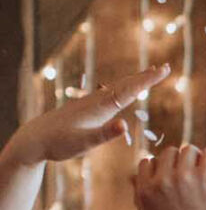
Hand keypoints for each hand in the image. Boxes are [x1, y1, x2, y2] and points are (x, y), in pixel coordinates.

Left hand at [0, 69, 167, 170]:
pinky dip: (124, 89)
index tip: (164, 70)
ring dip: (136, 80)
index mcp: (100, 107)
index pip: (130, 90)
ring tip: (150, 74)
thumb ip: (105, 134)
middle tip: (166, 67)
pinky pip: (112, 94)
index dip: (148, 80)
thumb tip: (124, 125)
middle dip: (146, 76)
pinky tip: (124, 91)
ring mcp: (92, 103)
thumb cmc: (59, 142)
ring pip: (119, 88)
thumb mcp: (84, 143)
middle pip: (126, 85)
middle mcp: (97, 101)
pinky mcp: (87, 108)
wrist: (35, 138)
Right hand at [132, 142, 205, 209]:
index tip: (174, 180)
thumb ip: (141, 200)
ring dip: (197, 161)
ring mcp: (184, 177)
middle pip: (168, 152)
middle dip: (180, 163)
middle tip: (193, 180)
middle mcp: (161, 181)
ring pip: (189, 150)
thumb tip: (133, 178)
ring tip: (205, 180)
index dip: (162, 169)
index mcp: (144, 192)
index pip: (146, 162)